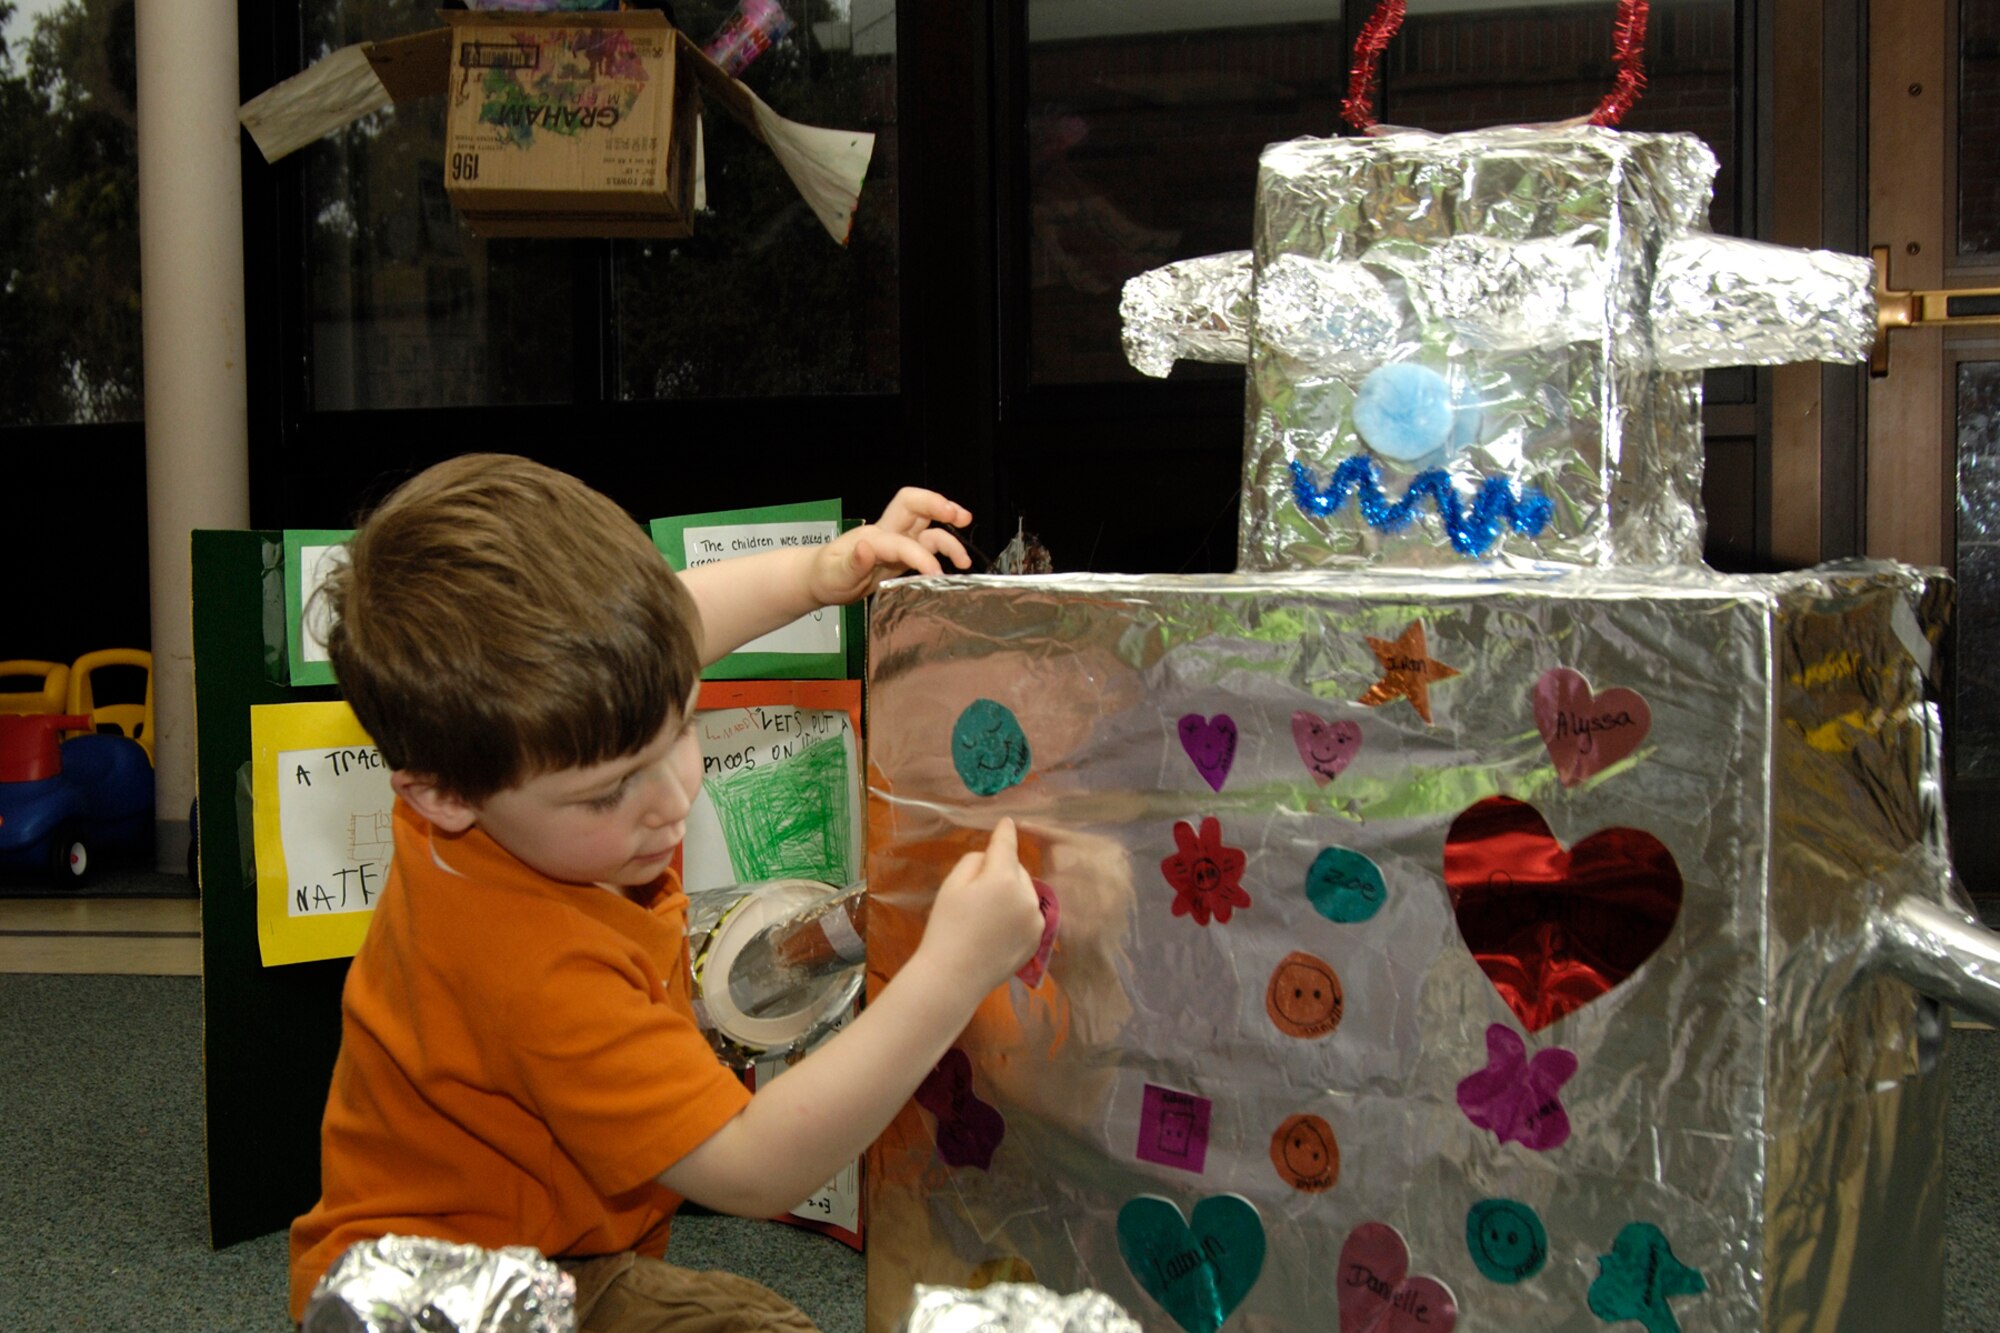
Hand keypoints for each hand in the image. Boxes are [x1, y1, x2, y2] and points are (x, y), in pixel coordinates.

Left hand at [805, 487, 971, 606]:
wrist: (821, 577)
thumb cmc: (826, 574)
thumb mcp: (833, 574)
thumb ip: (851, 563)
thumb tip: (865, 548)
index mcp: (872, 537)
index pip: (901, 541)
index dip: (919, 556)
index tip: (934, 574)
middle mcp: (887, 532)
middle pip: (914, 505)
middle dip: (938, 505)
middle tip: (960, 516)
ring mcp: (896, 541)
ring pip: (926, 526)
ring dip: (949, 532)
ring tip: (965, 557)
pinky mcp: (902, 553)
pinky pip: (927, 544)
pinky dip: (944, 549)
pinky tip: (956, 563)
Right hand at [916, 818, 1045, 996]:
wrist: (954, 976)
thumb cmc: (946, 928)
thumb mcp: (952, 885)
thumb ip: (974, 861)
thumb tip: (990, 858)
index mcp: (1003, 877)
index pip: (1006, 844)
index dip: (1005, 831)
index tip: (1007, 822)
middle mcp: (1027, 895)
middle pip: (1016, 870)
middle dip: (1002, 872)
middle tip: (976, 893)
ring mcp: (1036, 919)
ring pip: (1025, 891)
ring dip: (1012, 893)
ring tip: (987, 915)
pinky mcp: (1038, 938)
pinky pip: (1029, 914)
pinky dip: (1018, 914)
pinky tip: (998, 930)